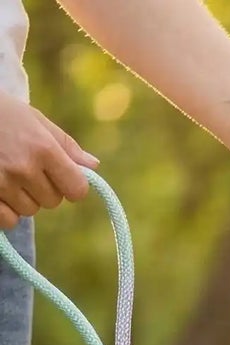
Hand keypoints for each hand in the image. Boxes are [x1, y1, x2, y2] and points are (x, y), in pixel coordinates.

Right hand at [0, 95, 97, 229]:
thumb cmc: (1, 113)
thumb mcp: (33, 119)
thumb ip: (65, 145)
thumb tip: (94, 167)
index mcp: (42, 148)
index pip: (77, 190)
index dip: (70, 185)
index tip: (60, 176)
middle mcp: (23, 168)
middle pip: (52, 201)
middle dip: (43, 188)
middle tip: (22, 165)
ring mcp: (1, 183)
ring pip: (30, 210)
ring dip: (22, 197)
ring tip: (5, 172)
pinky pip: (8, 220)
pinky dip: (5, 211)